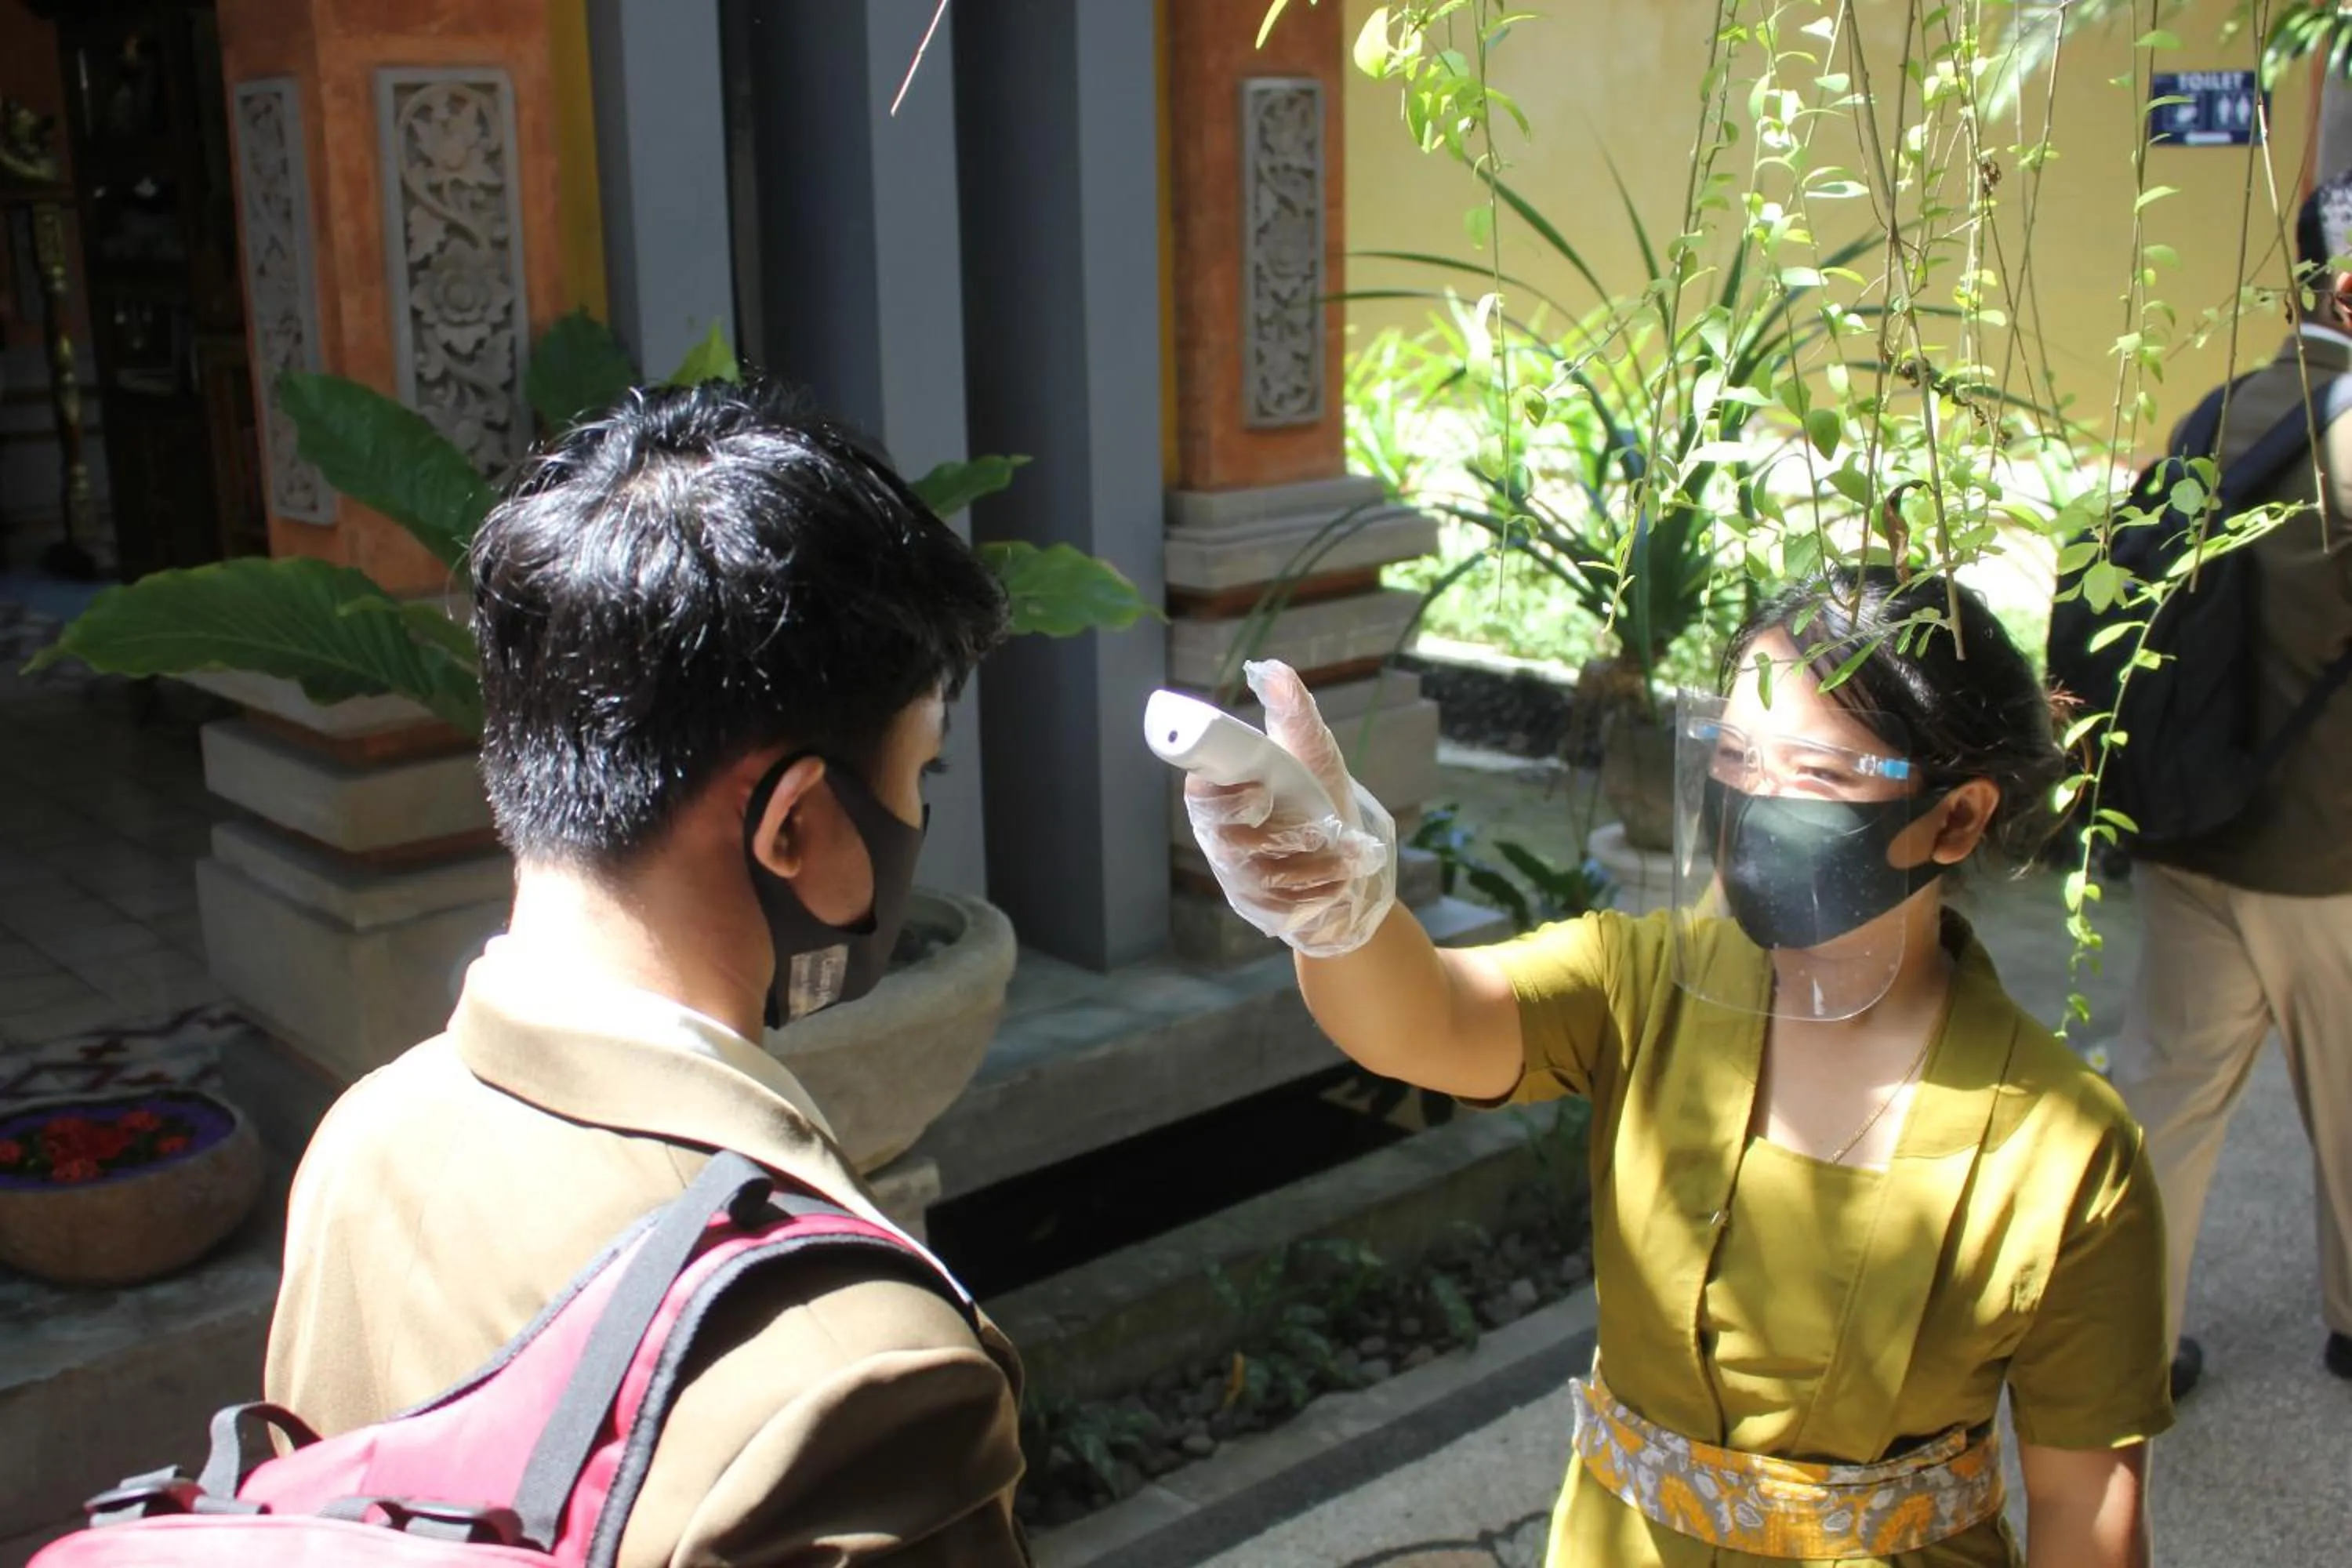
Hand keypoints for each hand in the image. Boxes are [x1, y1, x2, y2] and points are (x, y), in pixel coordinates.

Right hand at [1181, 660, 1397, 957]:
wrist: (1351, 859)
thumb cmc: (1323, 797)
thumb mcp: (1314, 752)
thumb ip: (1293, 713)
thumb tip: (1272, 669)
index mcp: (1224, 793)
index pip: (1201, 793)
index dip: (1224, 796)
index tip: (1262, 792)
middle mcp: (1221, 836)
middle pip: (1222, 842)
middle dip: (1273, 839)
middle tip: (1317, 832)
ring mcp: (1237, 876)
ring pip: (1255, 877)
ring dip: (1307, 866)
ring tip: (1343, 855)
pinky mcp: (1259, 908)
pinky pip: (1276, 907)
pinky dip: (1315, 893)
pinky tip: (1340, 880)